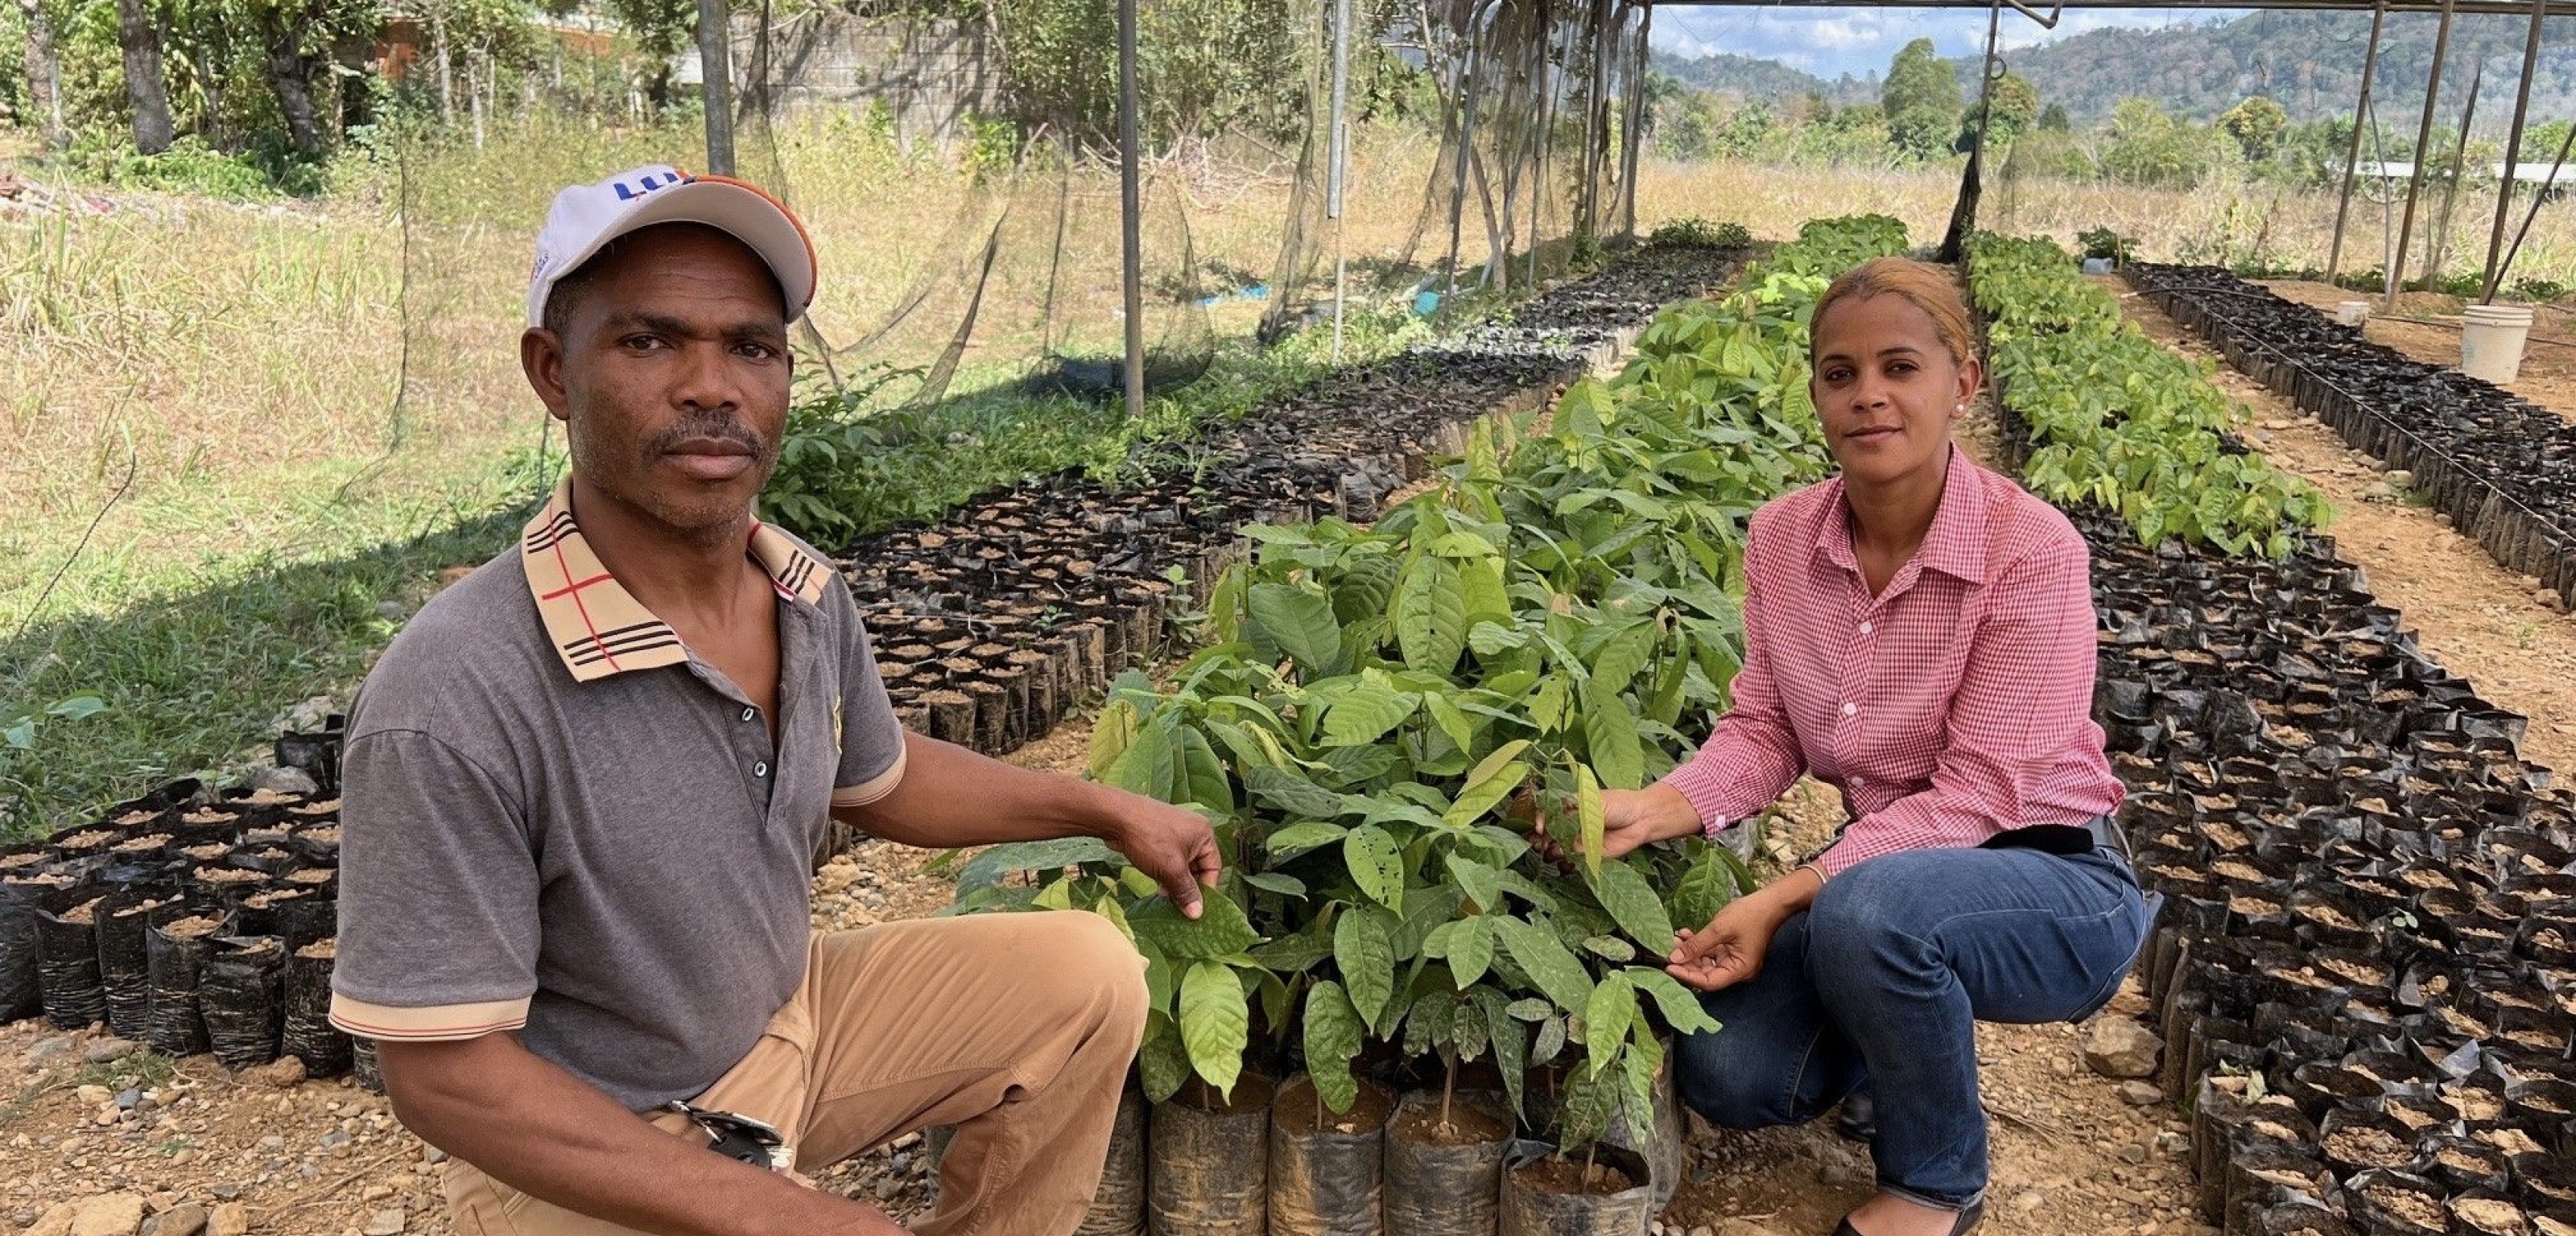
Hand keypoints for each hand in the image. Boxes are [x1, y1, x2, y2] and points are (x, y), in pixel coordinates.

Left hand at [1095, 788, 1223, 918]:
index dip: (1205, 890)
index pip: (1214, 868)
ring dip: (1175, 881)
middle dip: (1187, 886)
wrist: (1115, 816)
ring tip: (1164, 895)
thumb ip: (1186, 891)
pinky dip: (1166, 871)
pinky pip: (1169, 858)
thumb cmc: (1149, 840)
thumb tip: (1197, 914)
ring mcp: (1175, 831)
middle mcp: (1193, 830)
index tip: (1195, 907)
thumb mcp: (1171, 869)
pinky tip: (1157, 883)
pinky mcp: (1160, 834)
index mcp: (1203, 834)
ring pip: (1182, 864)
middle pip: (1198, 866)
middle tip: (1177, 904)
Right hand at [1528, 782, 1699, 864]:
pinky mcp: (1589, 855)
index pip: (1548, 813)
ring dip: (1551, 851)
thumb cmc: (1619, 804)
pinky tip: (1564, 861)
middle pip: (1550, 832)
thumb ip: (1573, 814)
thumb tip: (1554, 825)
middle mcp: (1573, 824)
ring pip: (1558, 848)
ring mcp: (1580, 840)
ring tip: (1551, 852)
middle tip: (1539, 844)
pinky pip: (1572, 861)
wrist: (1641, 819)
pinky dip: (1566, 863)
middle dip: (1541, 839)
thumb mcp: (1592, 802)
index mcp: (1571, 807)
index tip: (1539, 827)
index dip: (1540, 819)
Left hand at [1667, 895, 1788, 992]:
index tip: (1668, 967)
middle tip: (1667, 951)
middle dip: (1686, 962)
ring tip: (1674, 940)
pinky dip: (1698, 945)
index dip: (1687, 976)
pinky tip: (1686, 934)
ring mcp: (1734, 960)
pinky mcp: (1731, 950)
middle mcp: (1737, 969)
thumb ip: (1697, 945)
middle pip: (1706, 974)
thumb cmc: (1751, 915)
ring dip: (1690, 952)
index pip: (1708, 982)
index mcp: (1739, 970)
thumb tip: (1675, 958)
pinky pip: (1711, 952)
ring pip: (1706, 962)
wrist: (1771, 902)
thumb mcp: (1720, 929)